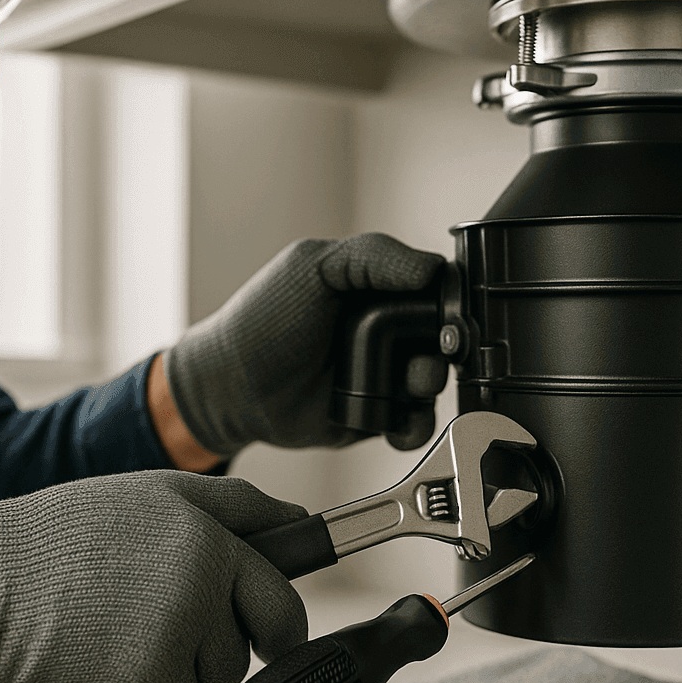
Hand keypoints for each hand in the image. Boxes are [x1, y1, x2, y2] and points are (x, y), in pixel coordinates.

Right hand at [0, 471, 308, 682]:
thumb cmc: (59, 538)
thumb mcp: (156, 494)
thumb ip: (236, 507)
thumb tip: (299, 521)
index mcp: (209, 544)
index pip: (282, 606)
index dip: (280, 630)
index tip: (271, 638)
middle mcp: (197, 595)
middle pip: (235, 660)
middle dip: (204, 652)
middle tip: (149, 618)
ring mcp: (166, 647)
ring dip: (154, 672)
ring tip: (105, 626)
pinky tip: (85, 655)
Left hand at [163, 233, 447, 455]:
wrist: (232, 388)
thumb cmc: (263, 320)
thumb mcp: (313, 266)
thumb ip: (373, 256)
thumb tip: (432, 267)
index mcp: (378, 286)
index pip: (435, 287)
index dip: (449, 301)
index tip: (448, 315)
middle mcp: (387, 329)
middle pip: (444, 338)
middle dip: (446, 348)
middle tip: (428, 353)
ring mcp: (383, 373)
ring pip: (434, 382)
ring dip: (429, 385)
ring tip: (408, 386)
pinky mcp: (377, 413)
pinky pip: (413, 423)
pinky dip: (414, 427)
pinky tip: (396, 422)